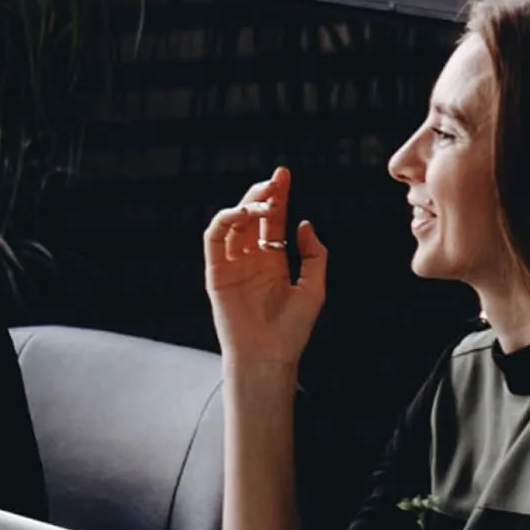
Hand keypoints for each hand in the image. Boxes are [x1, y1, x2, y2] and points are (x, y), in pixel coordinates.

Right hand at [201, 167, 328, 376]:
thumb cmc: (292, 329)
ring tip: (264, 199)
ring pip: (232, 224)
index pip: (272, 221)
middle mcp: (250, 259)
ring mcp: (231, 265)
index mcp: (272, 261)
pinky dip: (224, 221)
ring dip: (245, 205)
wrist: (268, 355)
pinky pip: (214, 240)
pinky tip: (241, 213)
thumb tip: (303, 223)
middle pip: (252, 216)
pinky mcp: (215, 273)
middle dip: (262, 194)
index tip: (284, 174)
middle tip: (276, 180)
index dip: (278, 196)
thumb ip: (314, 255)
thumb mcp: (315, 288)